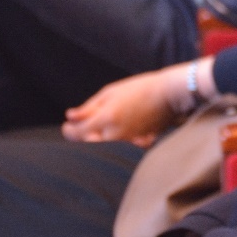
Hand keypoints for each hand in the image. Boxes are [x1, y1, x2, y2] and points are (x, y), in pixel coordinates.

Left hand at [61, 65, 188, 145]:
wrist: (169, 94)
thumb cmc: (140, 88)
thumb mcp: (111, 92)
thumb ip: (89, 107)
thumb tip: (70, 116)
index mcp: (106, 118)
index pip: (77, 133)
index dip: (68, 131)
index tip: (67, 126)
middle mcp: (115, 133)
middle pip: (88, 144)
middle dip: (82, 137)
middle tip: (83, 126)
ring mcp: (127, 141)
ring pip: (103, 148)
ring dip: (98, 139)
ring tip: (104, 125)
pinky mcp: (138, 145)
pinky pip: (120, 148)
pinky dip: (116, 142)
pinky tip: (121, 130)